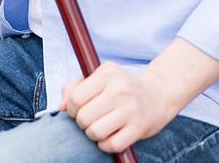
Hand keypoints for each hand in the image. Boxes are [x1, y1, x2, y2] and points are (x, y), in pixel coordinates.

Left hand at [59, 62, 174, 154]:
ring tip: (99, 127)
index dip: (72, 109)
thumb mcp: (98, 77)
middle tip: (91, 119)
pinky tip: (110, 135)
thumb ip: (74, 88)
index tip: (80, 109)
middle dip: (82, 123)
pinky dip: (105, 144)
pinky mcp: (139, 128)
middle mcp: (119, 89)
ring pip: (95, 132)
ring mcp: (130, 109)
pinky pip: (111, 145)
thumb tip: (62, 108)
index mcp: (107, 73)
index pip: (75, 98)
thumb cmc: (120, 87)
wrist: (156, 95)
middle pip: (83, 118)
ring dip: (93, 134)